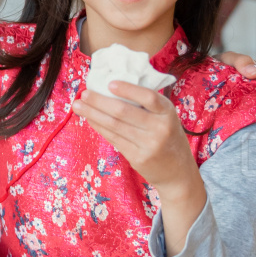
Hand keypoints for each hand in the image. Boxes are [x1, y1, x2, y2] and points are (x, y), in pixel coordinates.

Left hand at [72, 81, 199, 194]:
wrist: (177, 172)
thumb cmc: (167, 137)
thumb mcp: (166, 118)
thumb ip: (148, 105)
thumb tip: (111, 87)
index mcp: (168, 112)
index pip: (148, 97)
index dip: (128, 90)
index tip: (109, 83)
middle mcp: (160, 128)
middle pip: (123, 112)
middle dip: (99, 101)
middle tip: (83, 93)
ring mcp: (148, 145)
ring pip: (114, 125)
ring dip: (92, 114)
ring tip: (78, 105)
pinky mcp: (137, 158)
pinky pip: (113, 138)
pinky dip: (99, 127)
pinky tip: (90, 119)